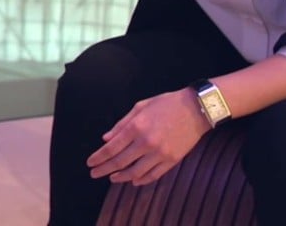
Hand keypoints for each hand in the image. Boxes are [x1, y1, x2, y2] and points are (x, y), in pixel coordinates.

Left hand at [87, 88, 209, 185]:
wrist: (195, 109)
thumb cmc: (165, 104)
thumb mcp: (139, 107)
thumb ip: (121, 124)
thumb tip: (106, 139)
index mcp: (136, 127)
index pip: (111, 148)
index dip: (99, 158)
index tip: (90, 163)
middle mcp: (146, 143)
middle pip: (120, 162)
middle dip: (104, 169)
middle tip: (94, 174)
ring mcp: (160, 154)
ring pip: (136, 172)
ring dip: (121, 177)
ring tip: (112, 178)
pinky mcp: (173, 160)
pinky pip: (154, 175)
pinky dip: (142, 180)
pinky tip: (133, 180)